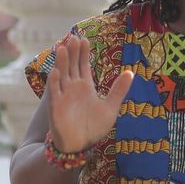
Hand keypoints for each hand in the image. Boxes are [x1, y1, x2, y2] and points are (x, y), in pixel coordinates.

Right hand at [47, 34, 133, 152]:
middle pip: (72, 65)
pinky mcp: (56, 107)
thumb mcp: (110, 107)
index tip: (85, 39)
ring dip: (62, 62)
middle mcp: (73, 88)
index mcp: (86, 87)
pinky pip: (54, 93)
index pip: (83, 65)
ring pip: (61, 75)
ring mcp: (63, 96)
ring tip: (63, 47)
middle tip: (74, 37)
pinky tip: (56, 72)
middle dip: (73, 52)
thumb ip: (119, 90)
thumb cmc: (93, 127)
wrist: (80, 145)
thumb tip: (130, 72)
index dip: (84, 52)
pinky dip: (54, 82)